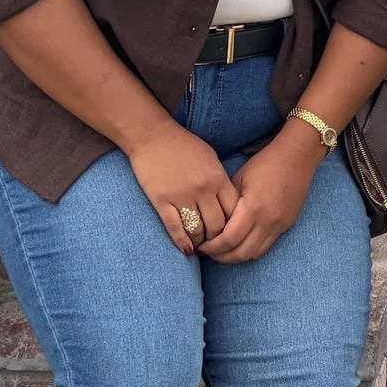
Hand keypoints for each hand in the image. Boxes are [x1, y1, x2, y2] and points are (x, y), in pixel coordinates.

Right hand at [127, 124, 240, 256]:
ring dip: (200, 243)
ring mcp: (182, 196)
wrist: (153, 136)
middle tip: (215, 245)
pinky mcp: (161, 201)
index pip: (234, 211)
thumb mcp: (211, 158)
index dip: (234, 226)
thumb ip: (221, 181)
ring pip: (197, 230)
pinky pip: (175, 228)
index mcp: (217, 178)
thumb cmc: (184, 146)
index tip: (231, 233)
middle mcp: (203, 189)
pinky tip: (186, 250)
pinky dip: (182, 242)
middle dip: (218, 239)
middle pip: (217, 225)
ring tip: (200, 247)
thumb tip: (230, 204)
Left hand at [196, 121, 325, 263]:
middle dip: (222, 257)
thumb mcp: (239, 180)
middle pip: (241, 253)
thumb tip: (214, 224)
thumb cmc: (265, 163)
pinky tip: (241, 243)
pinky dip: (251, 250)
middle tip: (209, 253)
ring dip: (236, 257)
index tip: (201, 247)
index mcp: (253, 208)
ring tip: (223, 251)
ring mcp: (280, 225)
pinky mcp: (287, 225)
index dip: (212, 248)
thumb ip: (227, 205)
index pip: (228, 239)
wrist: (297, 157)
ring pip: (254, 254)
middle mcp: (268, 221)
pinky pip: (266, 246)